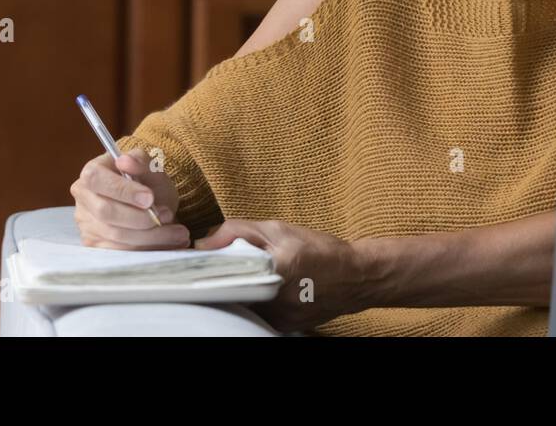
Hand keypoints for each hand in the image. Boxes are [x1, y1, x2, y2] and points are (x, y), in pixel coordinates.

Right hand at [71, 148, 189, 249]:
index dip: (123, 190)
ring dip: (151, 236)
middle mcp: (84, 199)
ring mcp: (87, 224)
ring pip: (116, 235)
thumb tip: (125, 160)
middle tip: (168, 215)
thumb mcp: (151, 168)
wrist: (153, 206)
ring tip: (178, 232)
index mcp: (92, 173)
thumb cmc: (149, 183)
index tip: (150, 198)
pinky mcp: (97, 245)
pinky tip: (169, 242)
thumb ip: (141, 160)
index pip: (97, 180)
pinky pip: (121, 251)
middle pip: (106, 212)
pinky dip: (148, 248)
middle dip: (141, 217)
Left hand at [195, 220, 370, 331]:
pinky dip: (253, 301)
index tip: (199, 260)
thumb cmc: (321, 249)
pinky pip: (256, 313)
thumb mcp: (280, 229)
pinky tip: (262, 289)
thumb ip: (239, 231)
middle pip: (229, 291)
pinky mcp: (282, 327)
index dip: (208, 267)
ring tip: (245, 275)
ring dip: (237, 290)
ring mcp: (277, 317)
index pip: (223, 274)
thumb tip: (204, 243)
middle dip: (222, 278)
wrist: (356, 278)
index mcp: (273, 270)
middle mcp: (274, 299)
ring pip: (241, 304)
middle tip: (223, 265)